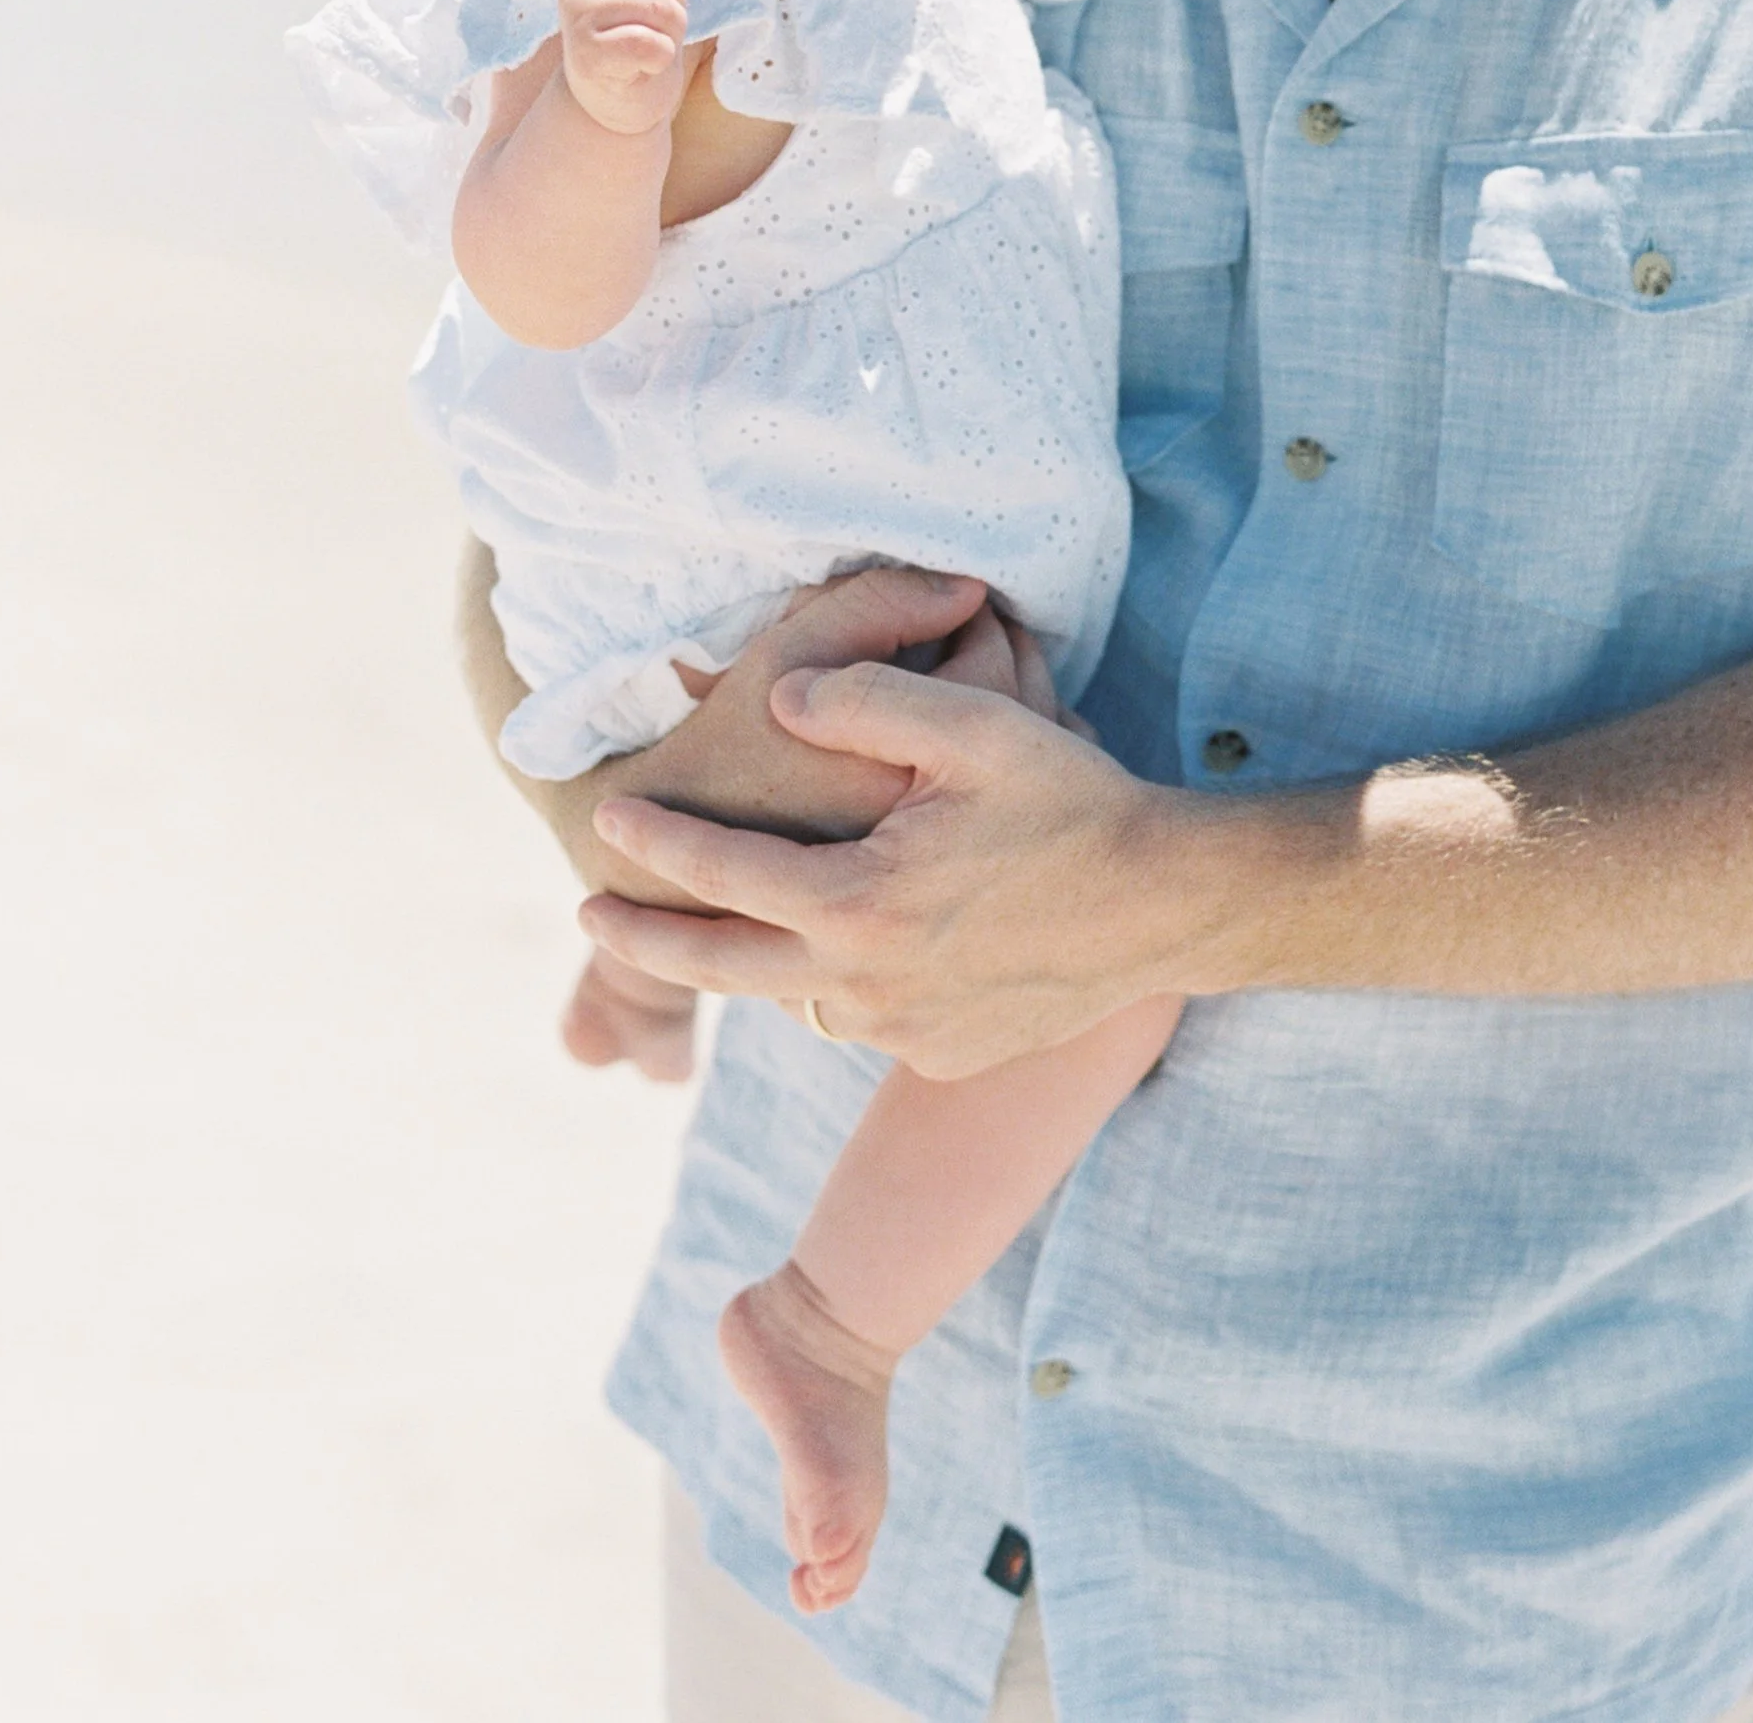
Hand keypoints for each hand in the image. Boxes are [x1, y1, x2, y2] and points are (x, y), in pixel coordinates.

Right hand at [557, 0, 687, 136]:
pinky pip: (651, 44)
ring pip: (659, 9)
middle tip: (656, 29)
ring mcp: (578, 19)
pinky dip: (662, 58)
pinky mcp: (589, 57)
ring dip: (671, 34)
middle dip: (674, 4)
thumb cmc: (632, 36)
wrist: (614, 102)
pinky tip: (646, 66)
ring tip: (651, 47)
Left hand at [579, 662, 1207, 1077]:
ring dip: (762, 955)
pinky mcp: (941, 1056)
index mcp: (860, 904)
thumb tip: (779, 696)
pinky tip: (860, 939)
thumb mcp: (970, 724)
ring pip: (797, 992)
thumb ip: (861, 699)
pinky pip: (861, 1016)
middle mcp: (865, 986)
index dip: (656, 846)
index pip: (724, 874)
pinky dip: (841, 980)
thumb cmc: (1070, 800)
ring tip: (733, 916)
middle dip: (643, 942)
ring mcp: (902, 1034)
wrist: (1165, 905)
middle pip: (721, 968)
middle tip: (587, 915)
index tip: (605, 823)